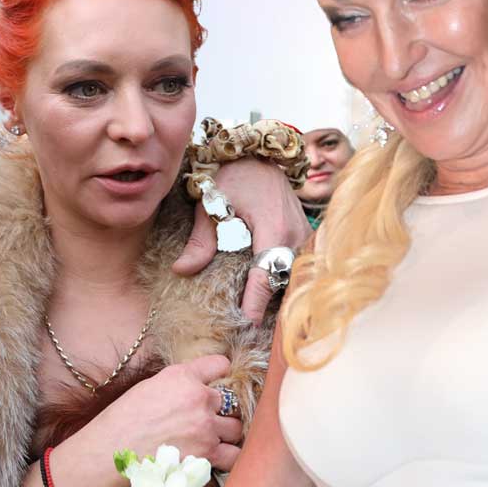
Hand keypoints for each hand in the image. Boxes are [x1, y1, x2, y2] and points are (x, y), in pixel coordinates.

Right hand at [86, 355, 242, 470]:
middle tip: (207, 418)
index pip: (220, 364)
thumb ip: (180, 383)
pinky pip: (233, 456)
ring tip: (211, 438)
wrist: (112, 449)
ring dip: (227, 432)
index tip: (218, 379)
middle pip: (231, 400)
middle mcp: (199, 398)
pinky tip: (217, 456)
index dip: (220, 372)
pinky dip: (229, 456)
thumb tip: (197, 387)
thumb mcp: (151, 385)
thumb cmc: (124, 418)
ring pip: (237, 428)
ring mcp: (206, 428)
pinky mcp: (207, 455)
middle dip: (221, 409)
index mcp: (184, 376)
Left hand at [173, 158, 311, 321]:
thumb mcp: (212, 201)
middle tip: (246, 334)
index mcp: (273, 228)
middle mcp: (296, 236)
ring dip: (277, 299)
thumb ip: (200, 238)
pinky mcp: (306, 240)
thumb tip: (181, 270)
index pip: (266, 276)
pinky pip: (296, 271)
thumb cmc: (234, 173)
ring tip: (257, 324)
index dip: (255, 304)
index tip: (245, 326)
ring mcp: (305, 239)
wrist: (261, 152)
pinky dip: (284, 286)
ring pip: (293, 280)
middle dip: (268, 309)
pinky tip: (267, 303)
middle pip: (284, 284)